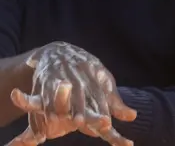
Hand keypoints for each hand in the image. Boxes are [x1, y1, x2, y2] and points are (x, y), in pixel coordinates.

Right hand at [8, 42, 136, 144]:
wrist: (59, 50)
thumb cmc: (87, 70)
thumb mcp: (102, 80)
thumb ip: (114, 101)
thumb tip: (132, 117)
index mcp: (94, 74)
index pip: (98, 94)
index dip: (100, 108)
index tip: (105, 123)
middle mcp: (77, 73)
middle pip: (78, 92)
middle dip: (78, 106)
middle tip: (79, 122)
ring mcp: (59, 73)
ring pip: (58, 90)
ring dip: (58, 104)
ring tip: (57, 118)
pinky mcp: (44, 76)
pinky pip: (42, 90)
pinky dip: (42, 102)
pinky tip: (44, 114)